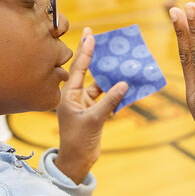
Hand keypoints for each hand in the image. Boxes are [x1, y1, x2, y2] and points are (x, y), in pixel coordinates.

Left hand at [53, 28, 127, 183]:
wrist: (77, 162)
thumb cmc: (78, 141)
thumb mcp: (94, 120)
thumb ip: (109, 102)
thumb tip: (124, 84)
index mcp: (69, 95)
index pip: (78, 68)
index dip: (85, 50)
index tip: (90, 33)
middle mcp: (75, 95)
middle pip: (85, 70)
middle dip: (93, 54)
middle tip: (98, 35)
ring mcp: (84, 103)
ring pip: (98, 82)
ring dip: (107, 72)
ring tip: (117, 57)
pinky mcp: (93, 111)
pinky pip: (105, 96)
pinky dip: (114, 90)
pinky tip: (125, 82)